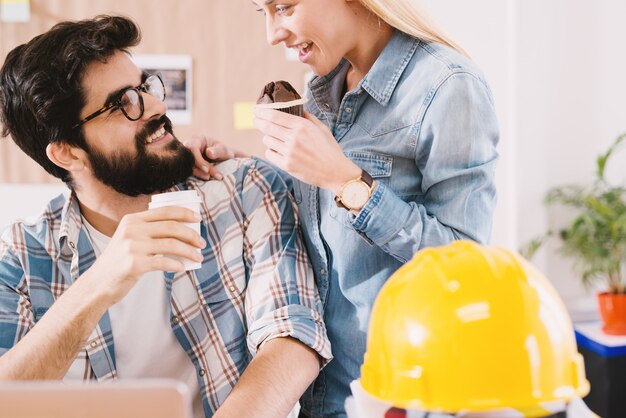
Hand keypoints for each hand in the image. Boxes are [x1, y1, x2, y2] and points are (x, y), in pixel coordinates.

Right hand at [87, 206, 205, 305]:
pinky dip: (177, 265)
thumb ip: (147, 231)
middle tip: (202, 243)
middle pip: (172, 227)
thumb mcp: (129, 239)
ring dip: (189, 251)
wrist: (98, 284)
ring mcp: (133, 246)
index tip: (198, 218)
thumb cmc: (118, 262)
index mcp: (132, 220)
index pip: (165, 211)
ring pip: (172, 244)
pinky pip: (164, 262)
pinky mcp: (135, 264)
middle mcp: (132, 230)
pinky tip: (182, 268)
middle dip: (192, 234)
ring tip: (198, 257)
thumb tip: (182, 231)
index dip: (185, 213)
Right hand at [183, 133, 237, 180]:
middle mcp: (189, 146)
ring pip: (186, 165)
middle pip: (188, 157)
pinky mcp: (187, 163)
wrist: (222, 158)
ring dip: (197, 173)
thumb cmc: (223, 152)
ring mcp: (186, 155)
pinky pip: (187, 170)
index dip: (198, 160)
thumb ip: (218, 151)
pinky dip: (196, 175)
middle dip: (198, 168)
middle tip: (208, 177)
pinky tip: (205, 178)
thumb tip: (209, 152)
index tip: (206, 170)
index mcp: (198, 139)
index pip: (193, 148)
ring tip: (208, 178)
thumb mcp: (224, 150)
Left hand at [253, 108, 360, 193]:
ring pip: (267, 140)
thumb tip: (296, 109)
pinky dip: (271, 151)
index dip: (262, 112)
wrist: (335, 173)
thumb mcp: (322, 129)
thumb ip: (308, 117)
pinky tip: (278, 151)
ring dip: (268, 138)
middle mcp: (294, 138)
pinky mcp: (286, 165)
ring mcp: (289, 152)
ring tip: (275, 139)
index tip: (256, 110)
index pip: (275, 116)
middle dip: (258, 122)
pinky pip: (269, 154)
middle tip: (255, 120)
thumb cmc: (330, 150)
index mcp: (302, 126)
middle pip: (267, 127)